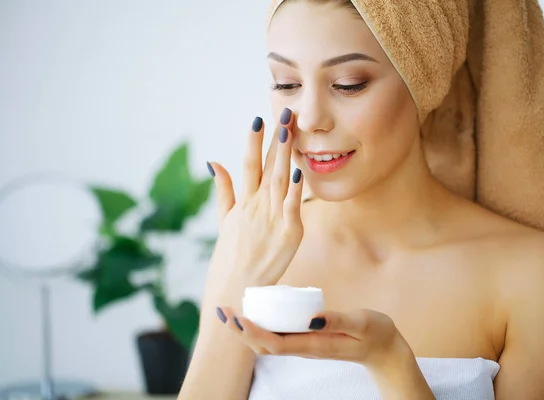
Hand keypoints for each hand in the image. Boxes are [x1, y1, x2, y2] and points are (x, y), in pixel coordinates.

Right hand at [204, 108, 304, 297]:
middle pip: (268, 166)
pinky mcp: (289, 233)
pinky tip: (300, 169)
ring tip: (290, 130)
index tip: (257, 120)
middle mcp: (257, 206)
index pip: (248, 165)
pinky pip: (293, 206)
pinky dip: (297, 188)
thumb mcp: (224, 220)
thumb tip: (214, 162)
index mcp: (243, 202)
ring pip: (281, 180)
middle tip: (284, 113)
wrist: (236, 288)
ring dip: (286, 154)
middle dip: (276, 139)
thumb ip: (223, 190)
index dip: (253, 142)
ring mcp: (273, 219)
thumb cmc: (231, 256)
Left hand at [216, 307, 410, 369]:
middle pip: (264, 346)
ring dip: (247, 330)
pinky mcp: (307, 338)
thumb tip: (312, 317)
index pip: (275, 343)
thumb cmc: (375, 334)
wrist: (385, 351)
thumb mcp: (362, 323)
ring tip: (231, 312)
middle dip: (241, 332)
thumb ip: (339, 321)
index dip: (253, 332)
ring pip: (268, 343)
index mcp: (315, 345)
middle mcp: (305, 347)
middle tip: (223, 311)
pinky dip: (261, 326)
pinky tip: (256, 312)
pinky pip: (278, 336)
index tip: (237, 317)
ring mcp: (305, 344)